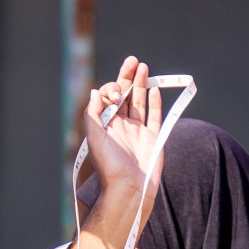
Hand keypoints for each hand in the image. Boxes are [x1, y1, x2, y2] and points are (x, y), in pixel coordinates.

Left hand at [85, 57, 163, 220]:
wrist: (129, 188)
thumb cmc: (109, 165)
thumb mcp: (94, 136)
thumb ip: (93, 113)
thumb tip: (95, 91)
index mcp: (105, 125)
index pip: (108, 98)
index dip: (111, 90)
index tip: (116, 96)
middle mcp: (121, 126)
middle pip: (125, 95)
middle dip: (127, 77)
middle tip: (133, 60)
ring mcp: (138, 131)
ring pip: (140, 102)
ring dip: (141, 84)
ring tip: (143, 67)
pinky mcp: (153, 138)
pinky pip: (154, 116)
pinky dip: (155, 102)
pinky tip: (154, 89)